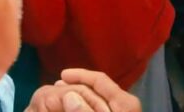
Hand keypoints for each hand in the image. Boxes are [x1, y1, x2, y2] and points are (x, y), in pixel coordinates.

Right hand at [27, 69, 141, 111]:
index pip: (100, 81)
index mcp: (125, 104)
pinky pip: (100, 110)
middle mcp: (126, 106)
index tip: (61, 76)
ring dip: (80, 99)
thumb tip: (70, 97)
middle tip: (57, 87)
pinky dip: (86, 109)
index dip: (80, 76)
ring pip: (98, 102)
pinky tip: (74, 111)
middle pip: (99, 90)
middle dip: (78, 87)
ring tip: (62, 98)